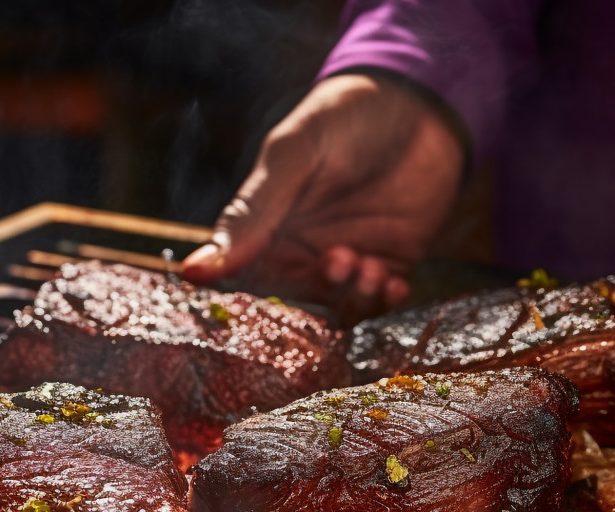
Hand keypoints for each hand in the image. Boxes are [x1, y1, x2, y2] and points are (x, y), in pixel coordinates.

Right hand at [180, 73, 464, 324]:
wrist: (420, 101)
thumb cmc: (346, 116)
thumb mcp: (293, 154)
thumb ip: (252, 213)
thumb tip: (194, 270)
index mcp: (265, 225)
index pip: (240, 277)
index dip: (244, 297)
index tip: (259, 305)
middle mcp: (300, 249)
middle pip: (293, 302)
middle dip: (315, 292)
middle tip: (337, 259)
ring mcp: (344, 258)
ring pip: (335, 308)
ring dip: (351, 299)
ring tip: (368, 267)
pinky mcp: (388, 263)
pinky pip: (378, 303)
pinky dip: (382, 303)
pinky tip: (393, 283)